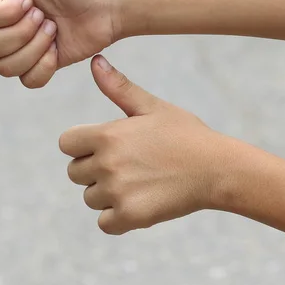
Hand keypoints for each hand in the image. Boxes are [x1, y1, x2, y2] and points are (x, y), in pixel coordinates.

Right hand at [0, 0, 116, 87]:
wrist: (105, 5)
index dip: (5, 16)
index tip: (32, 0)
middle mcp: (4, 24)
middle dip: (23, 35)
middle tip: (48, 17)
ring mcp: (20, 47)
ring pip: (4, 68)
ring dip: (36, 50)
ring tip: (56, 30)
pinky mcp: (38, 65)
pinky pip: (26, 81)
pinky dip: (43, 69)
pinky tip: (59, 50)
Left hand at [59, 55, 233, 234]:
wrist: (218, 169)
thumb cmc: (184, 134)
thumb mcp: (152, 106)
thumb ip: (118, 87)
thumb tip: (95, 62)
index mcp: (107, 134)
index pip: (66, 143)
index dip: (81, 144)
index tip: (104, 146)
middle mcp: (107, 163)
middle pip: (75, 172)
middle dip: (94, 169)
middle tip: (128, 165)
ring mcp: (117, 192)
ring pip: (90, 198)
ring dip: (107, 194)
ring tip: (138, 182)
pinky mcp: (131, 217)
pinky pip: (105, 223)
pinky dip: (118, 217)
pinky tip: (139, 202)